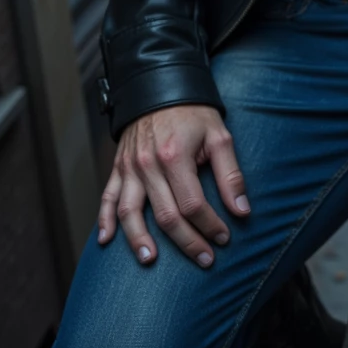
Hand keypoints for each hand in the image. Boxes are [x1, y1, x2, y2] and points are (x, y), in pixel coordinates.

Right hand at [97, 104, 250, 267]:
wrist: (160, 87)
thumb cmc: (193, 113)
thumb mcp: (219, 136)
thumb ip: (230, 175)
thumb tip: (242, 211)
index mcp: (175, 156)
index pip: (192, 203)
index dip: (210, 225)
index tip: (224, 238)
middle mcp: (148, 165)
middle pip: (165, 215)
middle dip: (187, 242)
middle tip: (205, 260)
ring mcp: (130, 167)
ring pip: (130, 212)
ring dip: (139, 239)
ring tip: (151, 260)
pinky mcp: (119, 168)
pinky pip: (107, 197)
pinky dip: (104, 220)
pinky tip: (106, 241)